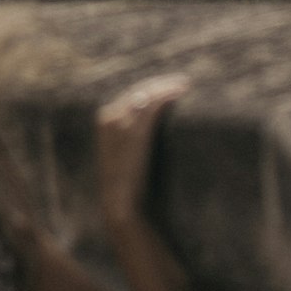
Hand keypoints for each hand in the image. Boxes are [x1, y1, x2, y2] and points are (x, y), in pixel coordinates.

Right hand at [96, 74, 188, 227]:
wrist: (124, 208)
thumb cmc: (132, 189)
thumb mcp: (130, 159)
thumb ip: (138, 140)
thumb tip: (158, 127)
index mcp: (105, 123)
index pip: (131, 97)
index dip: (152, 90)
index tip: (171, 88)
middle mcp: (108, 118)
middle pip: (139, 91)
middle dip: (160, 85)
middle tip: (182, 83)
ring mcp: (120, 122)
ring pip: (147, 94)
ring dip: (166, 87)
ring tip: (186, 84)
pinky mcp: (135, 130)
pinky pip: (153, 104)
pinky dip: (168, 94)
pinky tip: (183, 90)